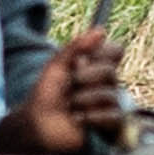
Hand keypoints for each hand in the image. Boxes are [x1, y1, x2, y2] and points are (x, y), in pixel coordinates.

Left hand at [10, 30, 123, 154]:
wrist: (38, 125)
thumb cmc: (46, 95)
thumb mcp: (56, 66)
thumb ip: (76, 47)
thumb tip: (101, 30)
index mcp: (97, 66)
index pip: (115, 50)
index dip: (99, 54)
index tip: (78, 61)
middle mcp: (108, 83)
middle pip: (109, 72)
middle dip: (84, 78)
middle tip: (70, 86)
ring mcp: (111, 103)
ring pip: (109, 95)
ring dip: (82, 100)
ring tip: (70, 107)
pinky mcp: (111, 124)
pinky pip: (113, 116)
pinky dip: (91, 117)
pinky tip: (78, 120)